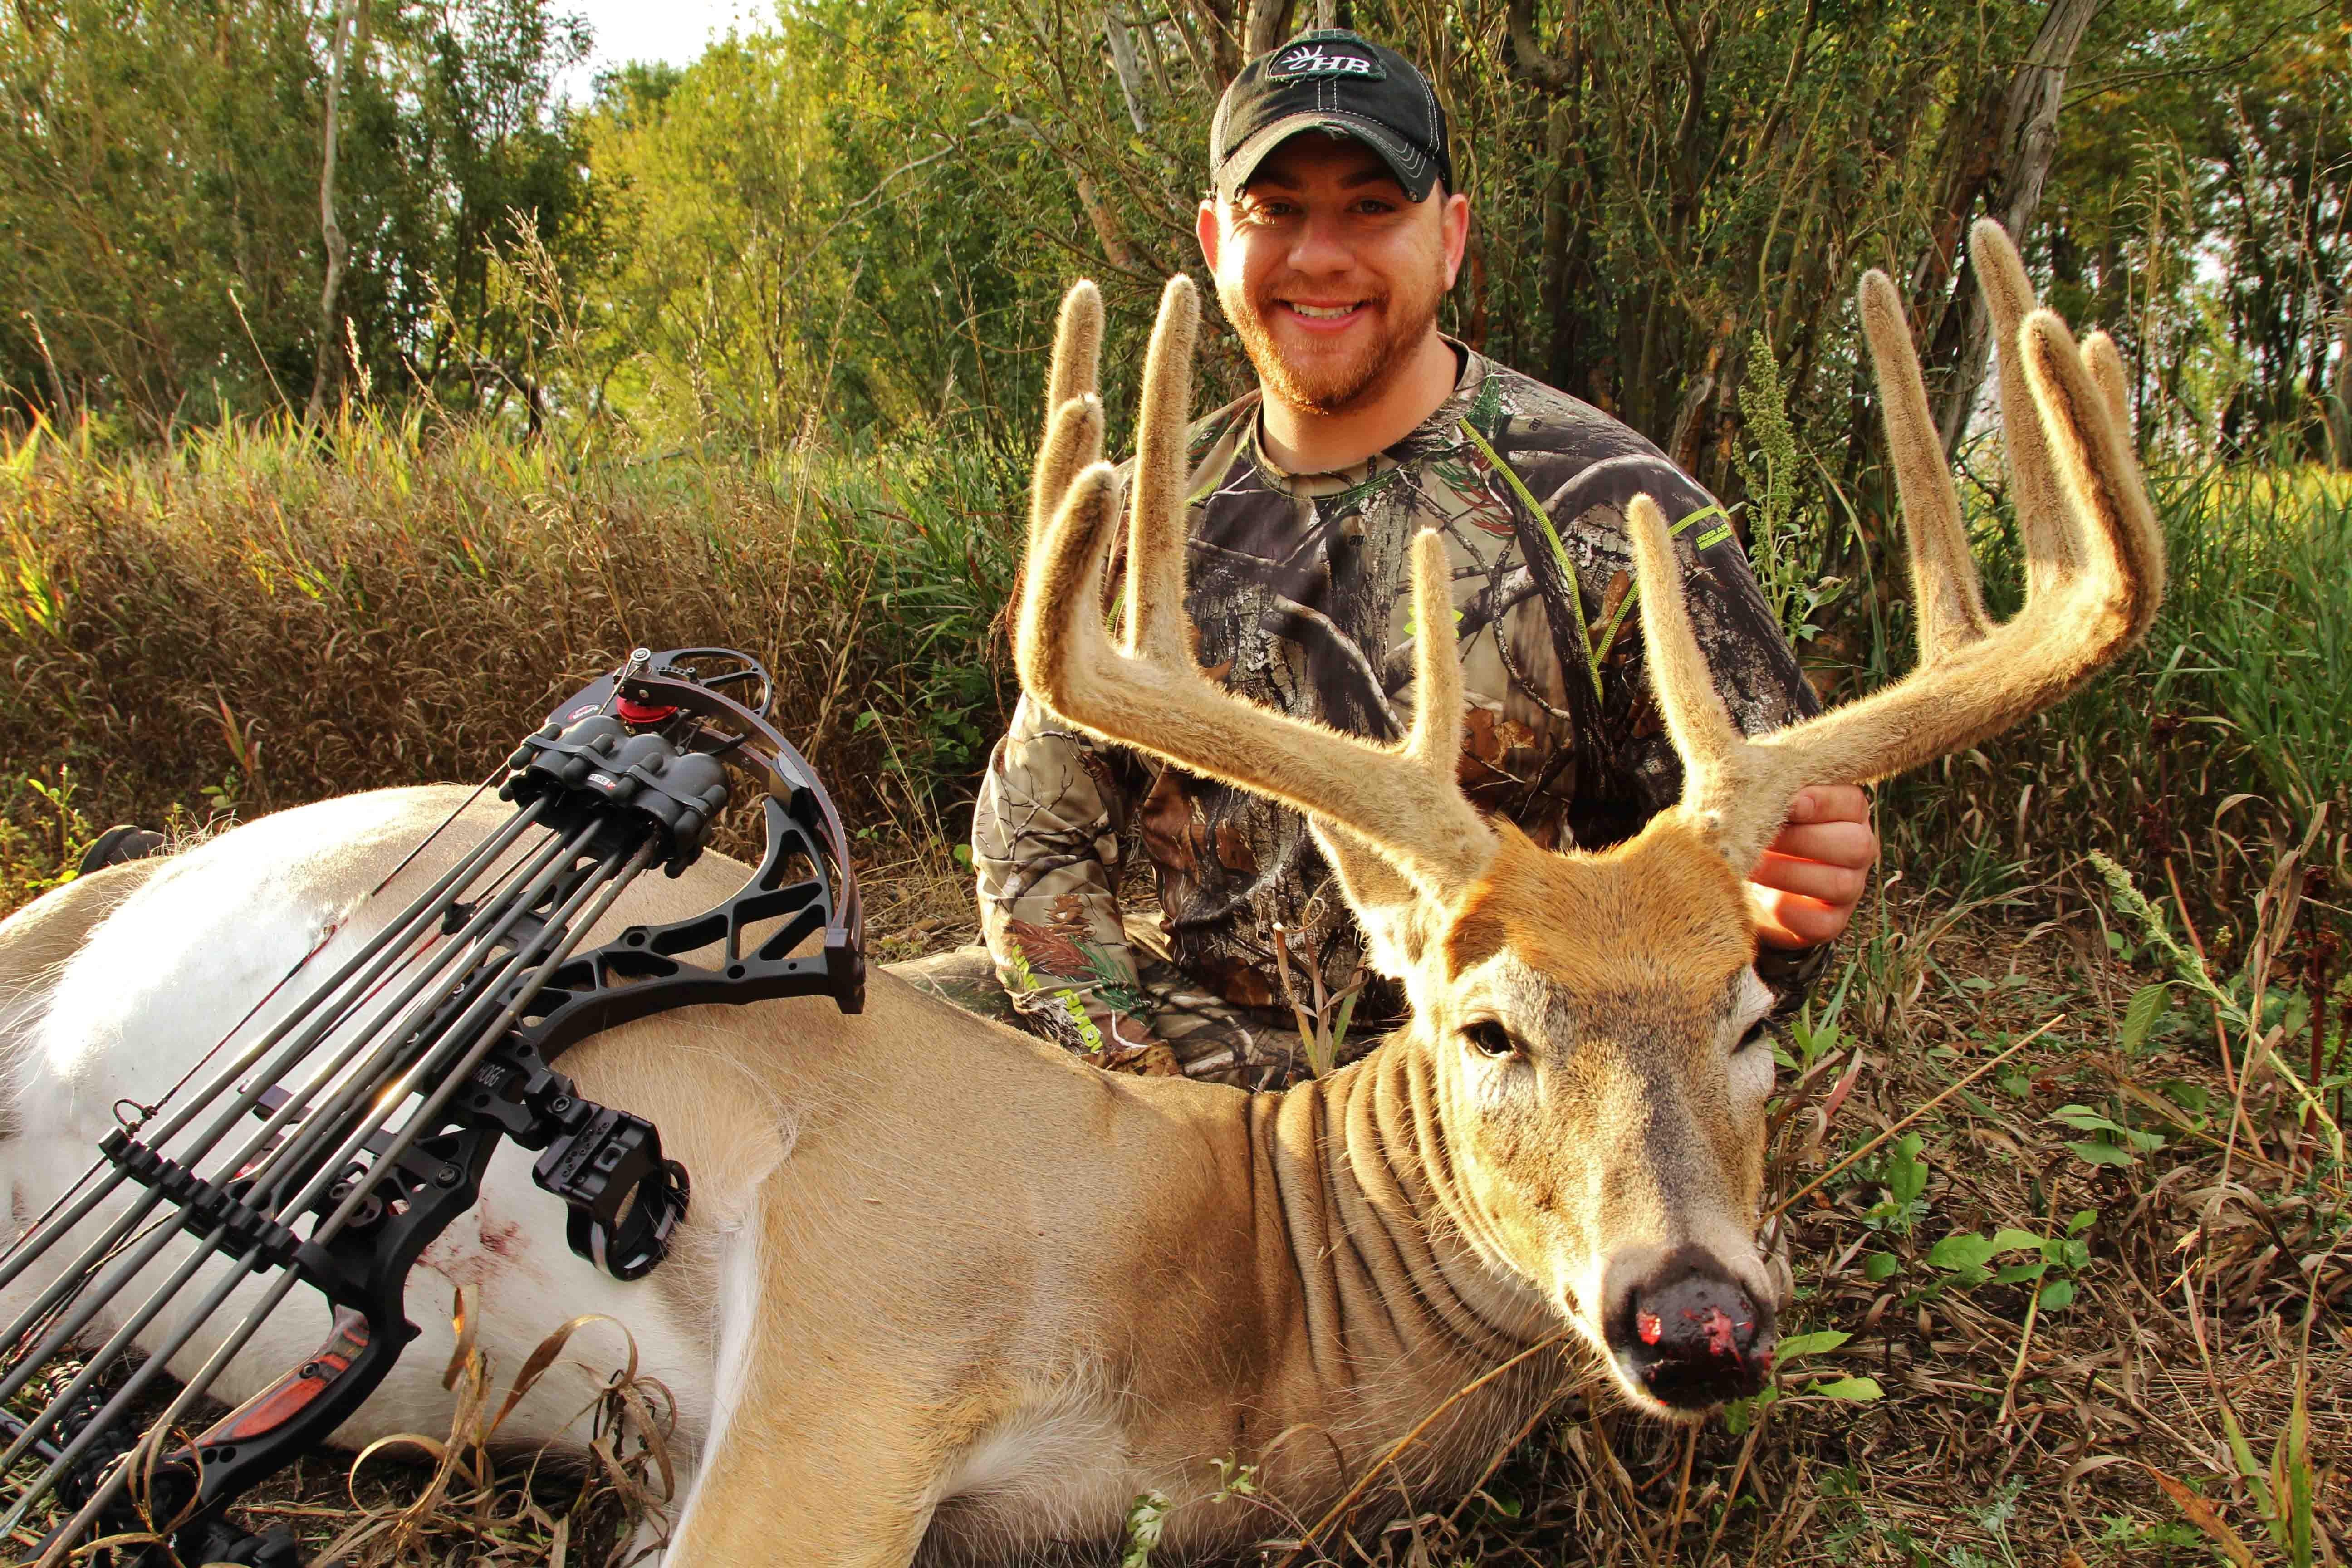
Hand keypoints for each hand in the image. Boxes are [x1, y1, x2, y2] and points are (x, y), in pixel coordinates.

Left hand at [1749, 785, 1875, 948]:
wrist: (1747, 878)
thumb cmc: (1757, 825)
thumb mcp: (1764, 801)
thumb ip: (1764, 788)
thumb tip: (1744, 781)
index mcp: (1847, 812)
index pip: (1851, 803)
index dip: (1823, 802)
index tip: (1790, 802)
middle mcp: (1858, 848)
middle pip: (1854, 844)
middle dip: (1802, 840)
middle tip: (1759, 838)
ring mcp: (1850, 887)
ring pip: (1840, 884)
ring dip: (1789, 875)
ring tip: (1752, 867)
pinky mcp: (1832, 922)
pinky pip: (1823, 923)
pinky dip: (1790, 912)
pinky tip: (1763, 899)